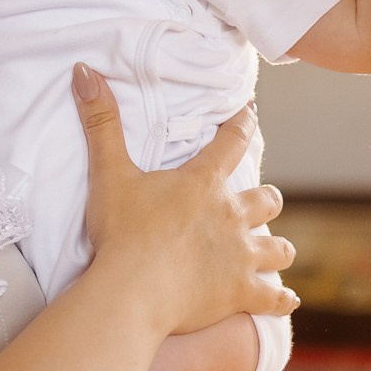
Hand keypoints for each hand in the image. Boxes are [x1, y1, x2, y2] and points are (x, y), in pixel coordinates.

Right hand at [74, 68, 297, 337]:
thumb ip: (100, 122)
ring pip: (277, 248)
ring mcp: (240, 256)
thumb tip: (84, 71)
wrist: (132, 290)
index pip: (233, 142)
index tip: (249, 113)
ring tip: (275, 251)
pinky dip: (281, 299)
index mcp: (204, 183)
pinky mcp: (240, 293)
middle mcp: (232, 216)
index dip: (242, 124)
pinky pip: (274, 298)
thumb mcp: (108, 173)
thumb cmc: (121, 232)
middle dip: (266, 200)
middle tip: (260, 202)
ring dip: (276, 248)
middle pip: (267, 200)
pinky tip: (286, 300)